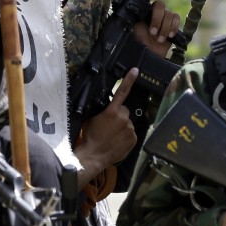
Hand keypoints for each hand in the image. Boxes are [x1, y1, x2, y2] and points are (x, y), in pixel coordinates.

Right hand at [75, 68, 138, 186]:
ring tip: (112, 136)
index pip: (122, 92)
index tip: (135, 70)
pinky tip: (117, 141)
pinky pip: (131, 133)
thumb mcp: (92, 119)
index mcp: (112, 111)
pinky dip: (126, 136)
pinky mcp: (133, 139)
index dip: (129, 80)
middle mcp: (123, 118)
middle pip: (124, 111)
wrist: (94, 155)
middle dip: (119, 115)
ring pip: (128, 123)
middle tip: (110, 125)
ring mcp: (130, 129)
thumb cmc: (90, 136)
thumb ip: (103, 111)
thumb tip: (108, 109)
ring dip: (122, 126)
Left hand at [132, 0, 180, 57]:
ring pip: (169, 14)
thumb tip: (135, 11)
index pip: (150, 3)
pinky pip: (176, 18)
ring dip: (165, 28)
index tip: (151, 29)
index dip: (153, 14)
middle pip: (161, 5)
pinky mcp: (173, 25)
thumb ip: (135, 18)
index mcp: (145, 12)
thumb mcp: (134, 29)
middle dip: (157, 20)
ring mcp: (165, 18)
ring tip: (160, 40)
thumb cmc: (140, 42)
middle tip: (153, 33)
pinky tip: (170, 35)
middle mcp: (155, 13)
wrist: (150, 54)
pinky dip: (174, 27)